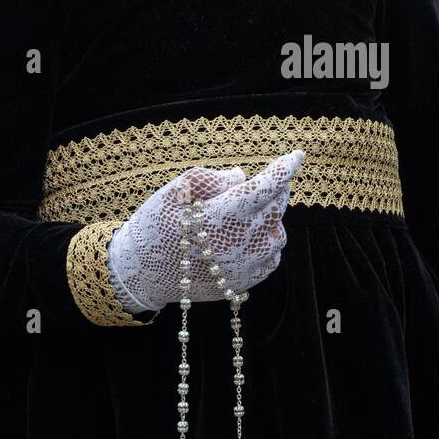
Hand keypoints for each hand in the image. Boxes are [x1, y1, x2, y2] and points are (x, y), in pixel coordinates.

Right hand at [108, 149, 304, 309]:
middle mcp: (243, 242)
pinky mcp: (244, 283)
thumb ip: (212, 178)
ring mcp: (246, 266)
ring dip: (269, 219)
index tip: (298, 155)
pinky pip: (270, 259)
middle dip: (276, 190)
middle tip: (265, 183)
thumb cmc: (155, 226)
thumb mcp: (176, 191)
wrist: (141, 274)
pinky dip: (265, 244)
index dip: (285, 168)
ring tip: (246, 214)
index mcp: (226, 215)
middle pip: (277, 208)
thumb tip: (241, 177)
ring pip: (277, 234)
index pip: (267, 186)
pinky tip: (246, 238)